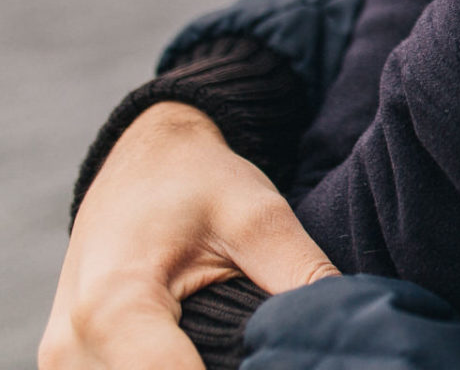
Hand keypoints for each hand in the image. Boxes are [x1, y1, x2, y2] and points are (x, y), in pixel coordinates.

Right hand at [40, 103, 338, 369]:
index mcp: (116, 305)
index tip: (283, 363)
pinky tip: (204, 358)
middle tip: (269, 355)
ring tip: (243, 355)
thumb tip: (345, 329)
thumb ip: (300, 277)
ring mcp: (62, 361)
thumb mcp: (258, 218)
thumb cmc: (196, 181)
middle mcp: (72, 344)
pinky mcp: (68, 365)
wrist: (140, 163)